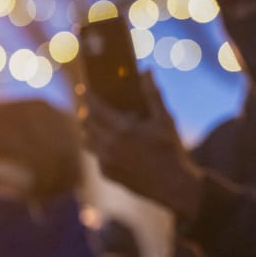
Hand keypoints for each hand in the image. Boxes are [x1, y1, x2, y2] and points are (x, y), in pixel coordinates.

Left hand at [82, 71, 203, 218]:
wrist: (173, 185)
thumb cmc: (170, 149)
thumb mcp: (165, 120)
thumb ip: (153, 94)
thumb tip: (147, 71)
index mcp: (122, 129)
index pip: (94, 107)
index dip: (87, 96)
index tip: (83, 88)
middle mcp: (109, 145)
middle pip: (86, 123)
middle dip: (86, 112)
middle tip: (90, 106)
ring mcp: (106, 161)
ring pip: (87, 141)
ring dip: (89, 131)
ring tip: (97, 125)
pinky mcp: (108, 174)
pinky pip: (96, 157)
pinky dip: (100, 148)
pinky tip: (110, 145)